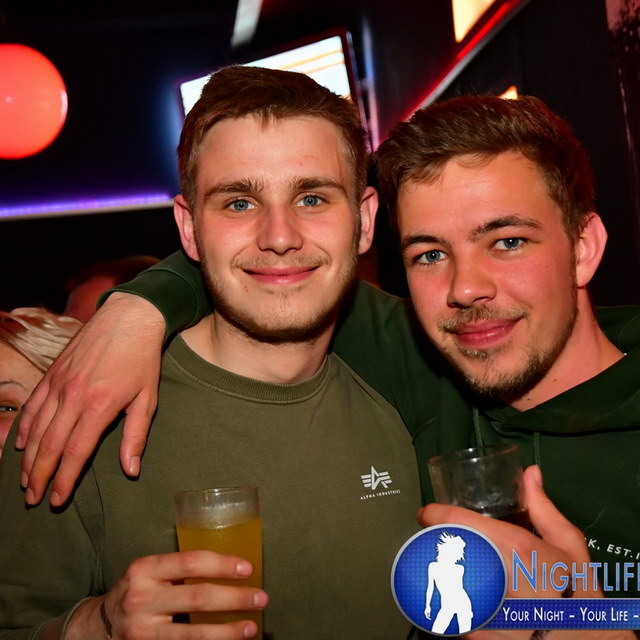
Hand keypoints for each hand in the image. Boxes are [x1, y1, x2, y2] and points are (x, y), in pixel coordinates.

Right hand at [17, 293, 164, 506]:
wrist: (129, 318)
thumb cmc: (143, 360)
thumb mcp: (148, 398)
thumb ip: (136, 436)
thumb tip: (130, 470)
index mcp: (99, 405)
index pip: (75, 452)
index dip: (64, 479)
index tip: (57, 500)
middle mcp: (73, 396)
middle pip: (49, 445)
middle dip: (39, 475)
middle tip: (33, 498)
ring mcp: (59, 383)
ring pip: (36, 428)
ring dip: (28, 457)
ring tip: (25, 480)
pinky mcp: (53, 373)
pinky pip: (33, 405)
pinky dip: (24, 427)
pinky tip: (21, 445)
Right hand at [65, 550, 267, 639]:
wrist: (98, 626)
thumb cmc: (138, 591)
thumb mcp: (150, 572)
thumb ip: (179, 570)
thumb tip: (231, 569)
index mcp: (146, 569)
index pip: (191, 562)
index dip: (222, 564)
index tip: (248, 568)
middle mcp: (142, 598)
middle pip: (198, 598)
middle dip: (235, 599)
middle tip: (260, 598)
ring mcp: (143, 631)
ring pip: (194, 635)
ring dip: (228, 632)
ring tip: (252, 628)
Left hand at [419, 465, 609, 639]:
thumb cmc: (577, 590)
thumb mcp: (569, 545)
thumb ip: (544, 508)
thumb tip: (531, 472)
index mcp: (513, 549)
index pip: (456, 522)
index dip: (433, 514)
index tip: (426, 514)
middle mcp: (496, 576)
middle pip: (446, 552)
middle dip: (438, 545)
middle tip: (439, 542)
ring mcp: (486, 608)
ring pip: (445, 582)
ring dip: (445, 572)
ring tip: (451, 568)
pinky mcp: (478, 632)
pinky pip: (454, 611)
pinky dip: (454, 600)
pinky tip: (463, 596)